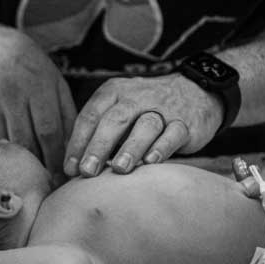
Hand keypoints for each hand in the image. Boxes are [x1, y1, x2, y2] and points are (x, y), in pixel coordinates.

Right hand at [0, 24, 75, 175]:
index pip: (49, 132)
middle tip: (47, 186)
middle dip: (38, 168)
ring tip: (29, 180)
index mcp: (37, 87)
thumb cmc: (30, 68)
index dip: (56, 159)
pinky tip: (8, 164)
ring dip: (17, 165)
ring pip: (4, 145)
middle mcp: (12, 95)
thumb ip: (67, 114)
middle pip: (26, 142)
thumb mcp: (55, 82)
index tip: (62, 179)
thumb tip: (75, 150)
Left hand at [64, 73, 222, 176]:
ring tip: (119, 169)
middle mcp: (136, 97)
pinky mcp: (185, 123)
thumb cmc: (145, 110)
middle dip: (99, 145)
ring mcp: (162, 109)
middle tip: (87, 171)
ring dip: (131, 147)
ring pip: (145, 125)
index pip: (91, 115)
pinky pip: (173, 133)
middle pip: (114, 119)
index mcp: (114, 91)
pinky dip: (162, 147)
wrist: (194, 92)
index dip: (78, 141)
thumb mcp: (120, 110)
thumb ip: (99, 132)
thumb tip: (72, 167)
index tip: (70, 168)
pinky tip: (151, 162)